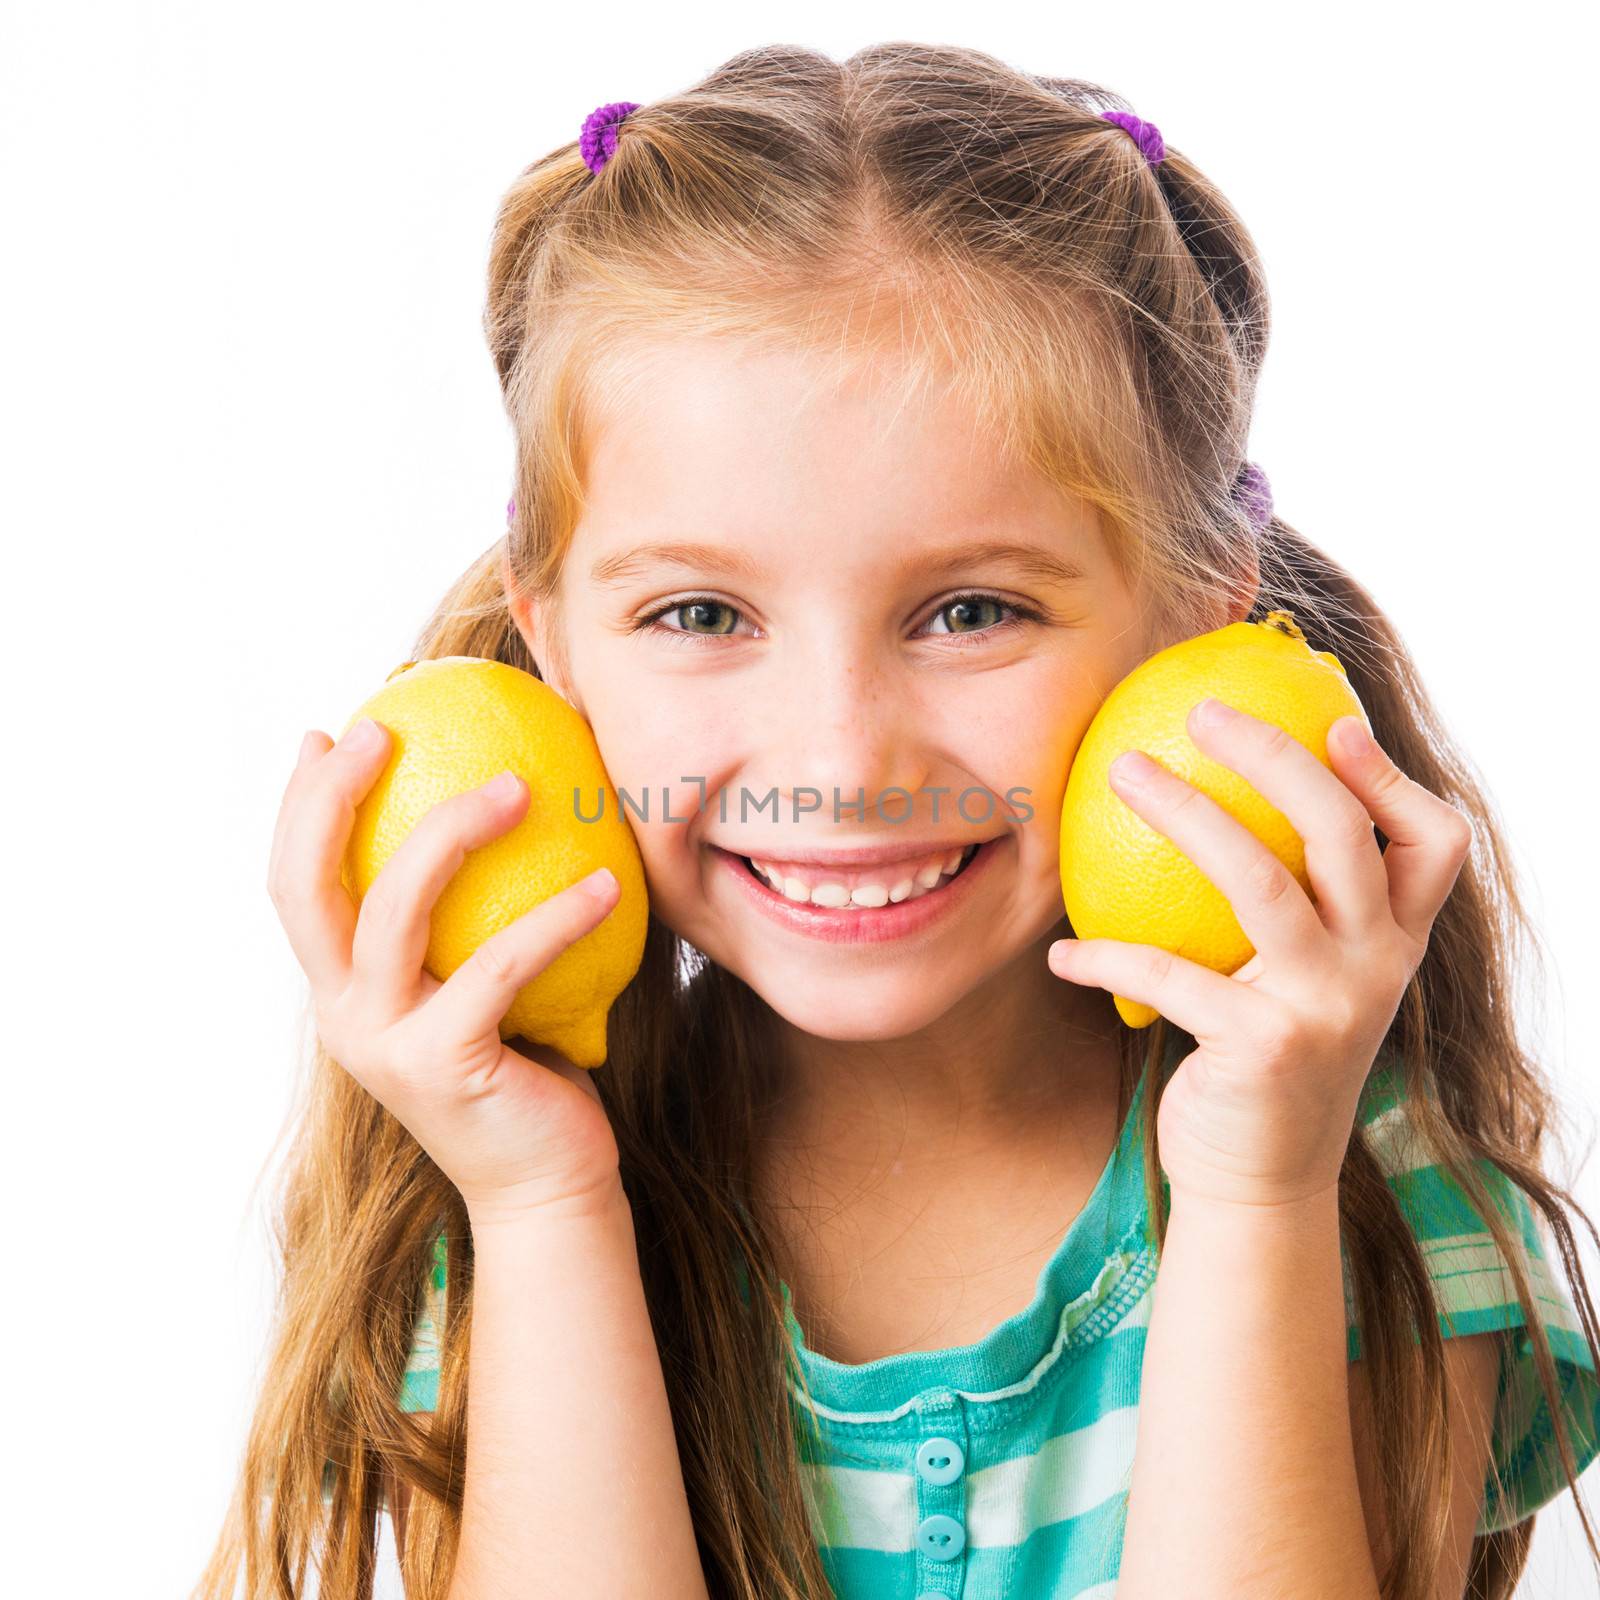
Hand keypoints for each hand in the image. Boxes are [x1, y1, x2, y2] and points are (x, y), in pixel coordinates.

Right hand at [266, 718, 626, 1223]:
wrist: (548, 1185)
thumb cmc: (529, 1067)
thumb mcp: (483, 985)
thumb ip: (467, 922)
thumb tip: (507, 811)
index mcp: (344, 991)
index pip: (295, 884)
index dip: (299, 806)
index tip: (327, 732)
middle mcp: (345, 1014)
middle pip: (307, 886)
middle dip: (333, 796)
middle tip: (383, 726)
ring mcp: (385, 1042)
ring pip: (394, 910)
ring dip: (453, 832)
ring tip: (521, 784)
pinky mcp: (442, 1065)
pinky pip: (500, 964)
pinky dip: (555, 916)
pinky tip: (608, 883)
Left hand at [1048, 698, 1473, 1209]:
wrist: (1261, 1182)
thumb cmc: (1266, 1056)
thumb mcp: (1302, 982)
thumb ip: (1295, 910)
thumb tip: (1213, 804)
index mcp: (1395, 943)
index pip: (1434, 842)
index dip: (1390, 776)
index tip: (1333, 721)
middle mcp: (1376, 968)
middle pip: (1341, 833)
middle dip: (1275, 756)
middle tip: (1203, 712)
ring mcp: (1325, 1007)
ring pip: (1259, 880)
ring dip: (1183, 813)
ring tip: (1122, 771)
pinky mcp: (1264, 1046)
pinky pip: (1167, 973)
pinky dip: (1102, 956)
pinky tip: (1059, 954)